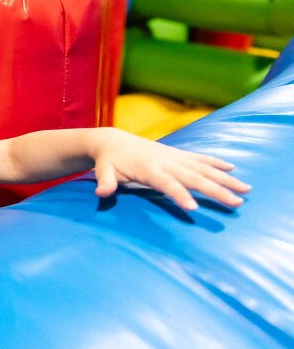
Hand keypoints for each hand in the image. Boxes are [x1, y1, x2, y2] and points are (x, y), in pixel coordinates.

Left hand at [91, 128, 250, 209]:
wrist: (112, 141)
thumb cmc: (108, 161)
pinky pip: (200, 159)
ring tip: (246, 190)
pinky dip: (216, 163)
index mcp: (148, 169)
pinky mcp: (177, 154)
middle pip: (194, 177)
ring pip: (203, 168)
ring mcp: (174, 157)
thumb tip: (101, 193)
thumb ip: (105, 182)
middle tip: (236, 203)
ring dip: (225, 179)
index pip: (167, 183)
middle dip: (215, 190)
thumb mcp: (103, 171)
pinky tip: (232, 169)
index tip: (194, 207)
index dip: (180, 194)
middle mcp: (165, 161)